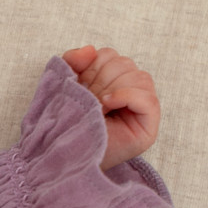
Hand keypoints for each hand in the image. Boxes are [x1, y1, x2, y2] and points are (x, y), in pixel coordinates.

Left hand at [62, 47, 160, 171]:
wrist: (60, 157)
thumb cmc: (63, 125)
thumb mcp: (63, 85)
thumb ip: (72, 62)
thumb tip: (89, 49)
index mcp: (111, 83)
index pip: (110, 55)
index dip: (91, 66)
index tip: (79, 86)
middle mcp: (130, 94)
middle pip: (125, 64)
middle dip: (100, 80)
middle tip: (87, 102)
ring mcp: (141, 112)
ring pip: (139, 77)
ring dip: (111, 89)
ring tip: (96, 109)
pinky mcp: (147, 128)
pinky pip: (148, 99)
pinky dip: (127, 96)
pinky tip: (107, 105)